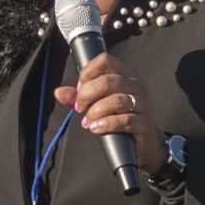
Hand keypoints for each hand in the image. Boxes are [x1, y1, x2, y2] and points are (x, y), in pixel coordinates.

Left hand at [58, 50, 166, 175]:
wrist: (146, 144)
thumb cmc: (122, 121)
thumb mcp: (99, 105)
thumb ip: (79, 98)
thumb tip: (59, 92)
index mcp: (126, 76)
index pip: (106, 60)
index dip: (87, 72)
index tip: (79, 89)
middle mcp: (136, 86)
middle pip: (107, 81)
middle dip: (87, 95)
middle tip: (79, 108)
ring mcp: (143, 104)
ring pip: (115, 100)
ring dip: (95, 112)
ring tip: (88, 122)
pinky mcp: (144, 123)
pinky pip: (124, 120)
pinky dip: (106, 124)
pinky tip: (97, 128)